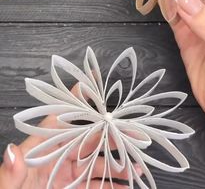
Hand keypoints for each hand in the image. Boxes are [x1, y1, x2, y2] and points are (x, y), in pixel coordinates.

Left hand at [0, 88, 141, 188]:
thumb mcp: (10, 185)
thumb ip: (12, 172)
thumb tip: (13, 151)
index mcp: (45, 147)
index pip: (62, 117)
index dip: (77, 99)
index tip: (92, 82)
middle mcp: (60, 155)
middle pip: (91, 139)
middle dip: (113, 135)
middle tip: (132, 133)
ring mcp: (69, 172)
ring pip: (98, 163)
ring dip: (118, 164)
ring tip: (135, 165)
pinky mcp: (75, 188)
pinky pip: (97, 184)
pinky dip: (112, 184)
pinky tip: (125, 185)